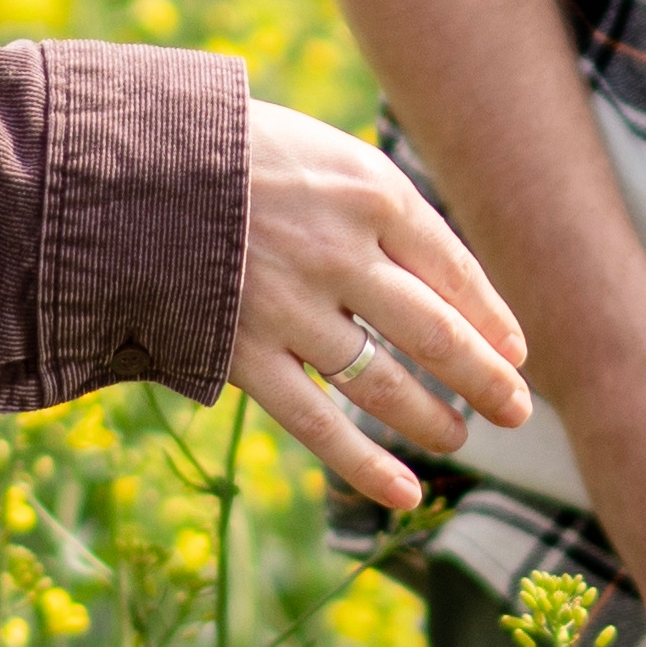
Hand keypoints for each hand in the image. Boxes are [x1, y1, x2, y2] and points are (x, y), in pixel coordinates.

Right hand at [232, 99, 534, 514]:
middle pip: (436, 332)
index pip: (455, 270)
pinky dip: (365, 464)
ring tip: (460, 439)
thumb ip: (379, 210)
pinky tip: (405, 494)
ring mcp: (291, 307)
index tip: (517, 352)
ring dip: (432, 418)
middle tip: (517, 408)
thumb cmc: (235, 152)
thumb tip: (442, 281)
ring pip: (383, 382)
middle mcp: (340, 252)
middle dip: (486, 378)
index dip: (493, 318)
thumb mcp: (324, 154)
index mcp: (371, 192)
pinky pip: (316, 422)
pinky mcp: (242, 352)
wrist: (128, 159)